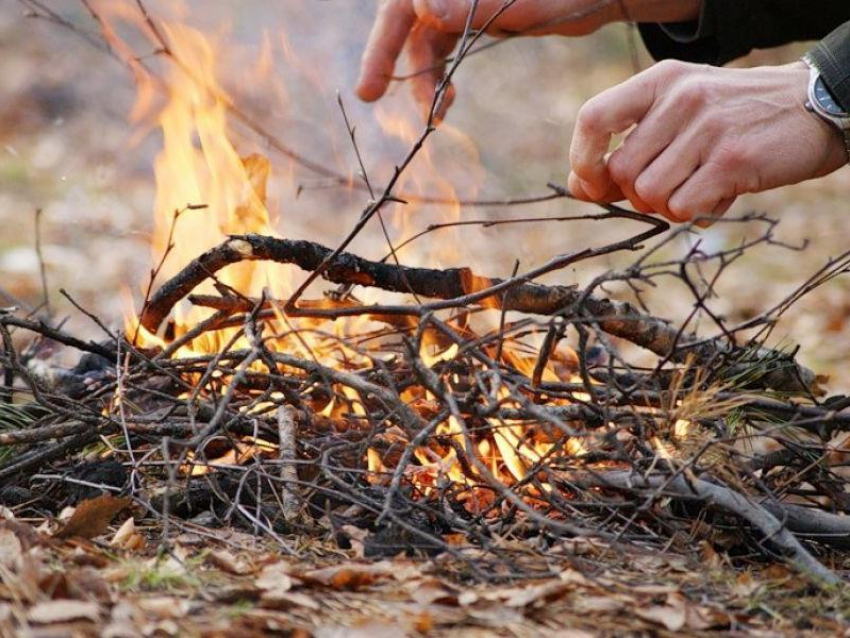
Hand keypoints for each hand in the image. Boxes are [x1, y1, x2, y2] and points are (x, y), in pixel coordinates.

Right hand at [356, 0, 700, 117]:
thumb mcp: (529, 2)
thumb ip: (477, 5)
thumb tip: (422, 8)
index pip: (405, 0)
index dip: (386, 36)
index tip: (378, 79)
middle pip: (403, 16)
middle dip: (386, 55)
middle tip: (367, 93)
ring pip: (421, 36)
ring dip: (422, 77)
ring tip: (434, 115)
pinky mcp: (472, 17)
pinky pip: (441, 46)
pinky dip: (438, 75)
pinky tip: (445, 103)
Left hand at [568, 60, 847, 224]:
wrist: (813, 107)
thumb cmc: (732, 119)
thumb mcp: (678, 114)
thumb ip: (629, 145)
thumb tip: (579, 188)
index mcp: (660, 82)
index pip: (593, 119)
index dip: (583, 160)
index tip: (593, 183)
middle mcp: (681, 99)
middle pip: (621, 170)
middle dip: (635, 194)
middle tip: (667, 187)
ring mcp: (707, 128)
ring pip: (649, 194)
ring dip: (666, 206)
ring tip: (696, 188)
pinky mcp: (732, 160)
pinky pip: (682, 208)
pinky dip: (693, 213)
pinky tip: (717, 195)